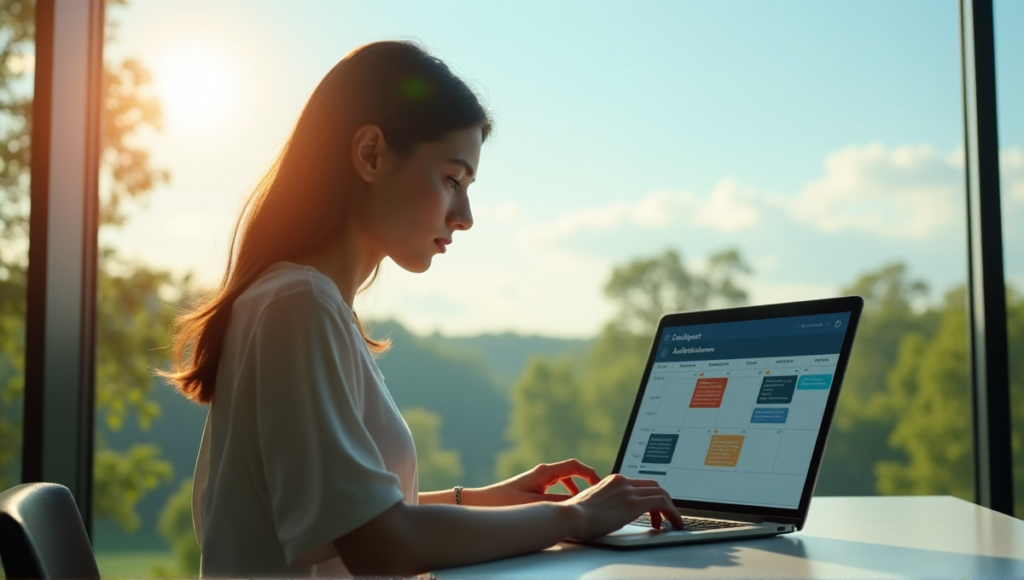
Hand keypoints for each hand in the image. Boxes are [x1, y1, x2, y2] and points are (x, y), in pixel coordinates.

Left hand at [465, 459, 600, 506]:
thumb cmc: (505, 501)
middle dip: (586, 482)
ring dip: (575, 490)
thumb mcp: (535, 504)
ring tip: (583, 503)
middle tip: (597, 495)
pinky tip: (566, 507)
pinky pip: (556, 488)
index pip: (574, 466)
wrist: (483, 502)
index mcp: (545, 472)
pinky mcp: (534, 487)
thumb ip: (557, 503)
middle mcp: (543, 473)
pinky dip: (565, 495)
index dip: (590, 473)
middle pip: (572, 472)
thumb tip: (576, 504)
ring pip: (564, 481)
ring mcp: (538, 479)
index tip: (600, 484)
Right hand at [564, 473, 683, 538]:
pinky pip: (663, 503)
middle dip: (664, 501)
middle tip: (666, 517)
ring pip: (662, 493)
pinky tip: (675, 524)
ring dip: (671, 509)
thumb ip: (605, 503)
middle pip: (654, 485)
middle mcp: (623, 482)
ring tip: (673, 523)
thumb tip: (610, 514)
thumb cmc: (575, 516)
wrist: (569, 516)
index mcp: (613, 480)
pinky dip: (673, 513)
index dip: (651, 496)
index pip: (640, 484)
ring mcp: (628, 491)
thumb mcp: (592, 504)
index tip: (654, 509)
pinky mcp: (634, 503)